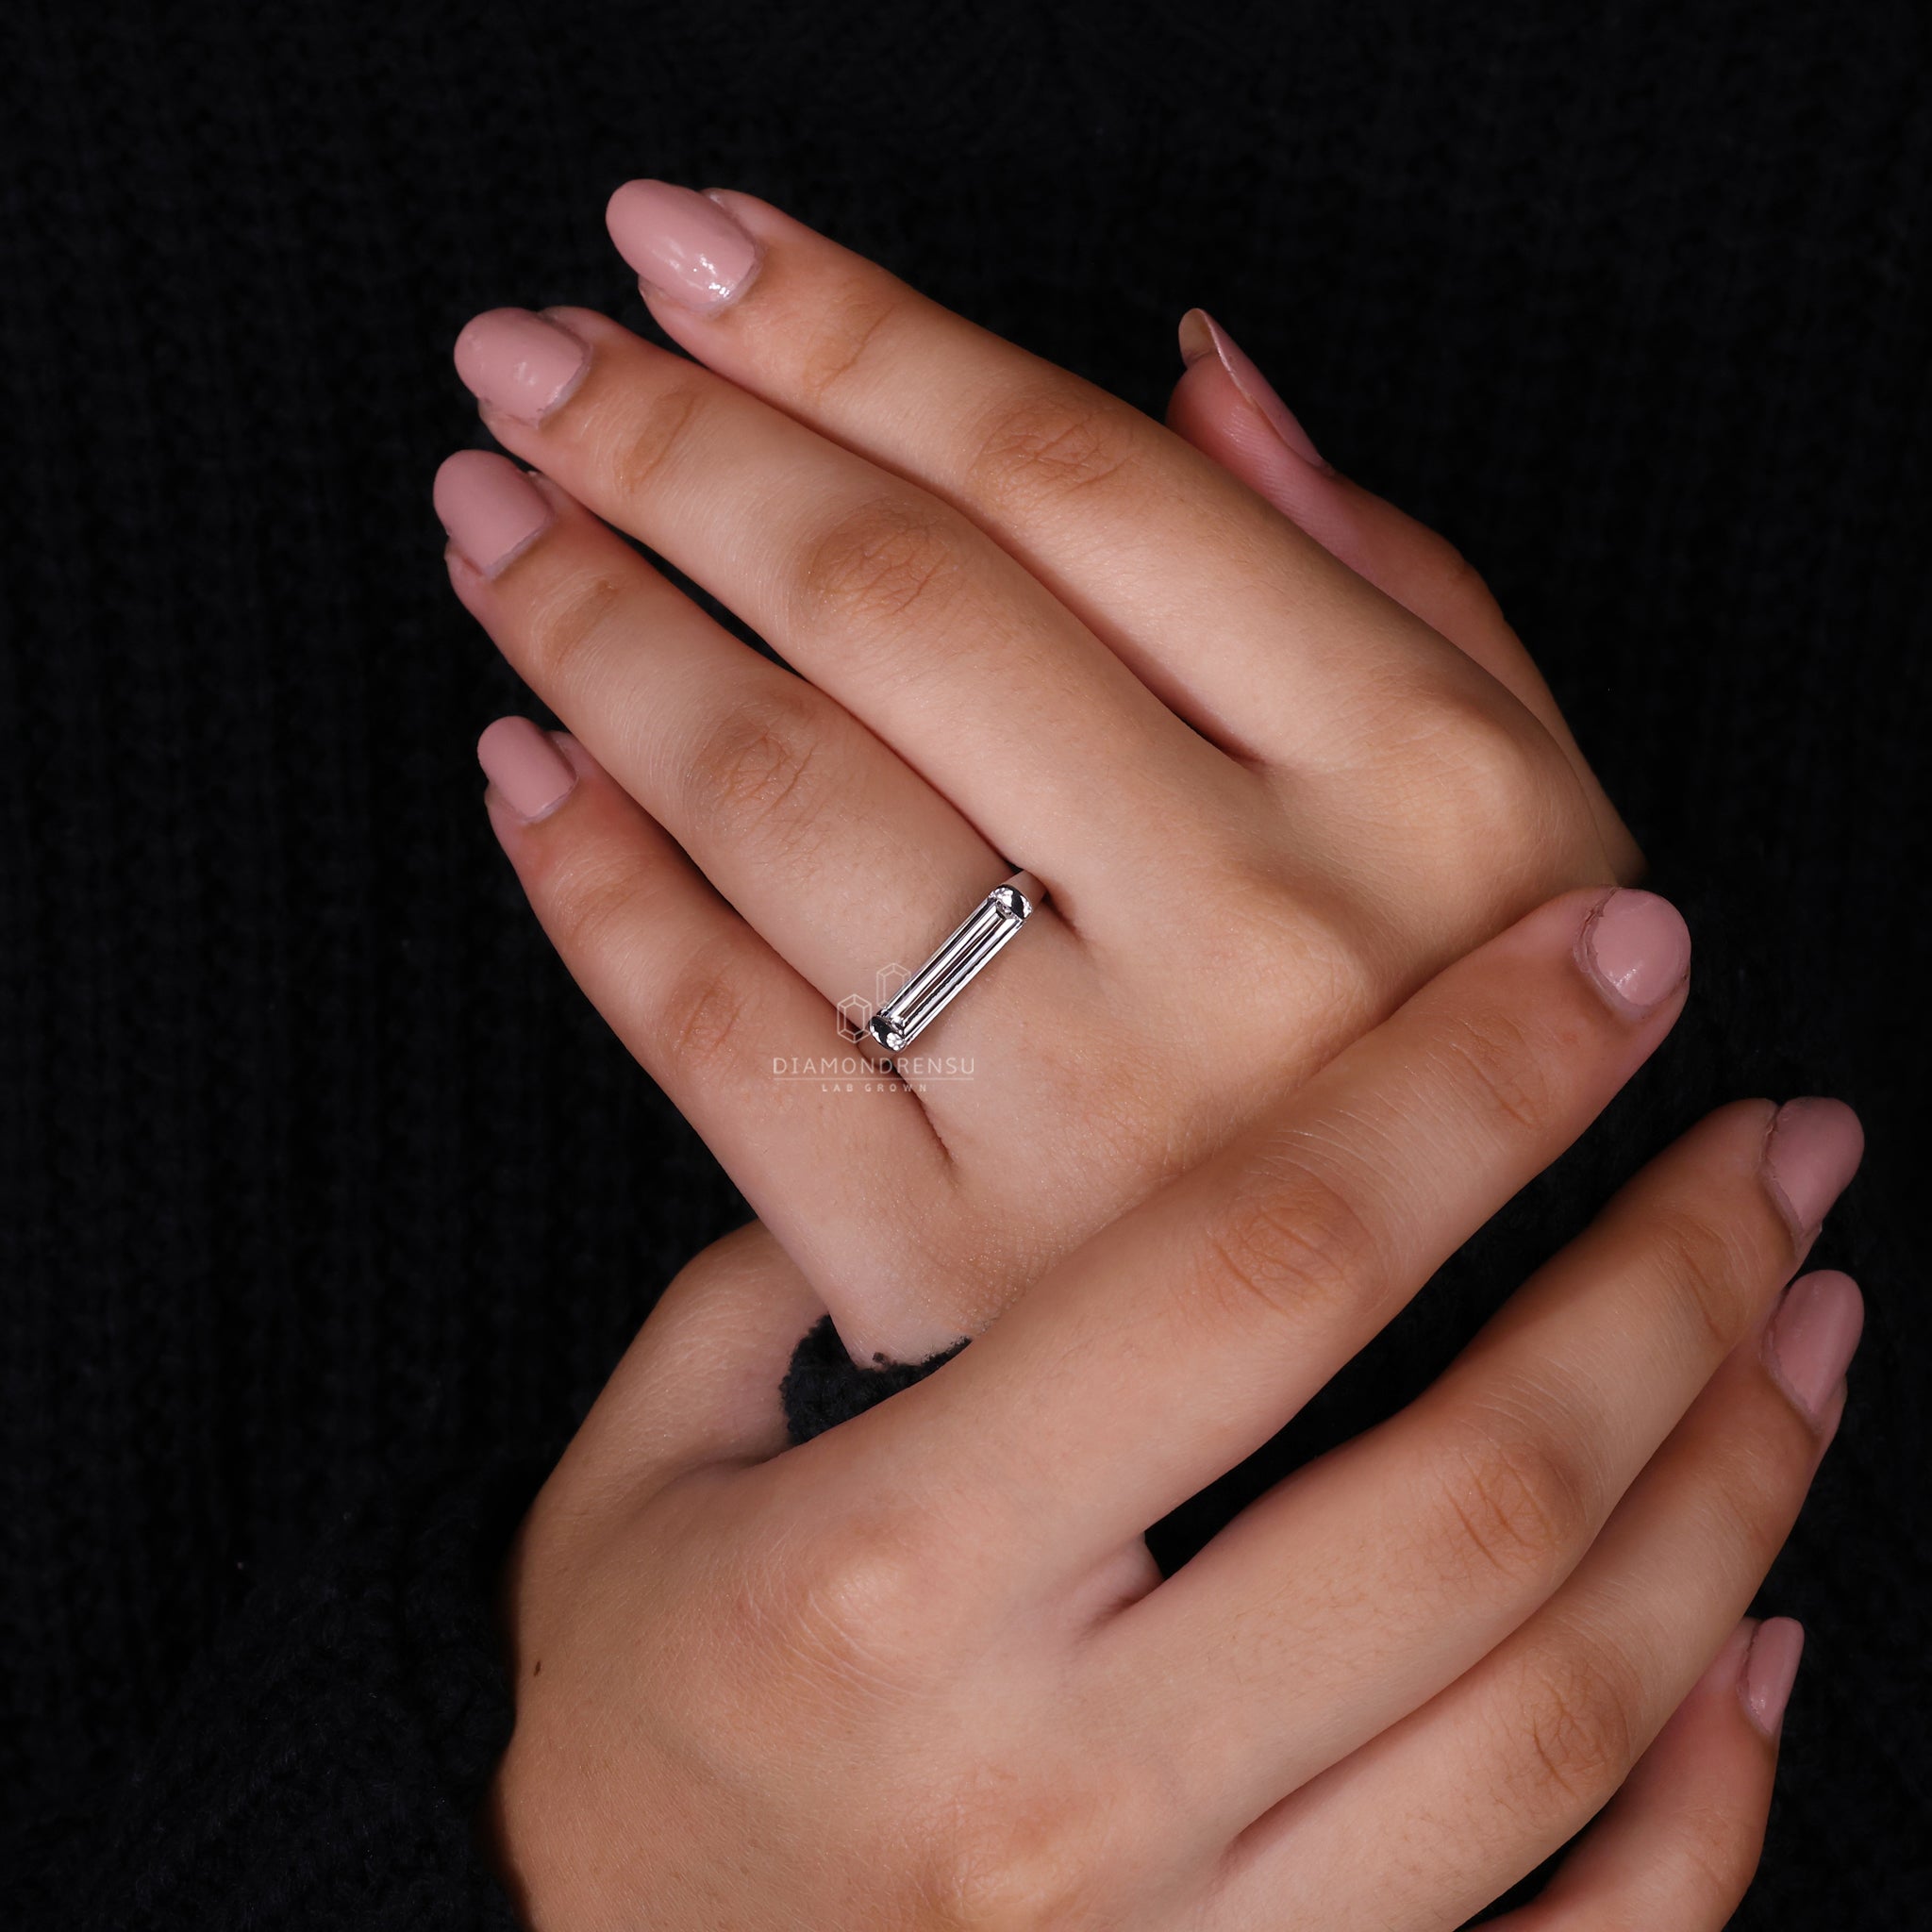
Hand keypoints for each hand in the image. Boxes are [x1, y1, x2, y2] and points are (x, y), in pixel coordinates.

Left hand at [439, 183, 1641, 1361]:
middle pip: (897, 605)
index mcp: (1431, 786)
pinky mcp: (945, 1266)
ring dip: (594, 628)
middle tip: (532, 364)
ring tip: (493, 524)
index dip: (851, 330)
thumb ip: (1386, 577)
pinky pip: (714, 1031)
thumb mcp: (1519, 806)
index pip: (1081, 481)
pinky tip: (527, 769)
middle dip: (675, 445)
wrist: (1392, 1389)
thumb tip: (1191, 365)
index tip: (684, 247)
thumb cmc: (1447, 1061)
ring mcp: (1097, 1118)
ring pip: (777, 795)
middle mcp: (1271, 938)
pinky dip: (589, 884)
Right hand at [484, 886, 1862, 1929]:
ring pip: (1564, 1705)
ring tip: (1802, 1320)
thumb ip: (791, 1290)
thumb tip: (974, 1136)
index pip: (1255, 1270)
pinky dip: (1706, 1793)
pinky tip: (1760, 1636)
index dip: (1467, 1090)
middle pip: (1472, 1489)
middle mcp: (1065, 1774)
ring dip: (1729, 1486)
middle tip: (1773, 1142)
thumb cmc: (621, 1737)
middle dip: (1665, 1280)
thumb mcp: (641, 1484)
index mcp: (895, 1575)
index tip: (1609, 963)